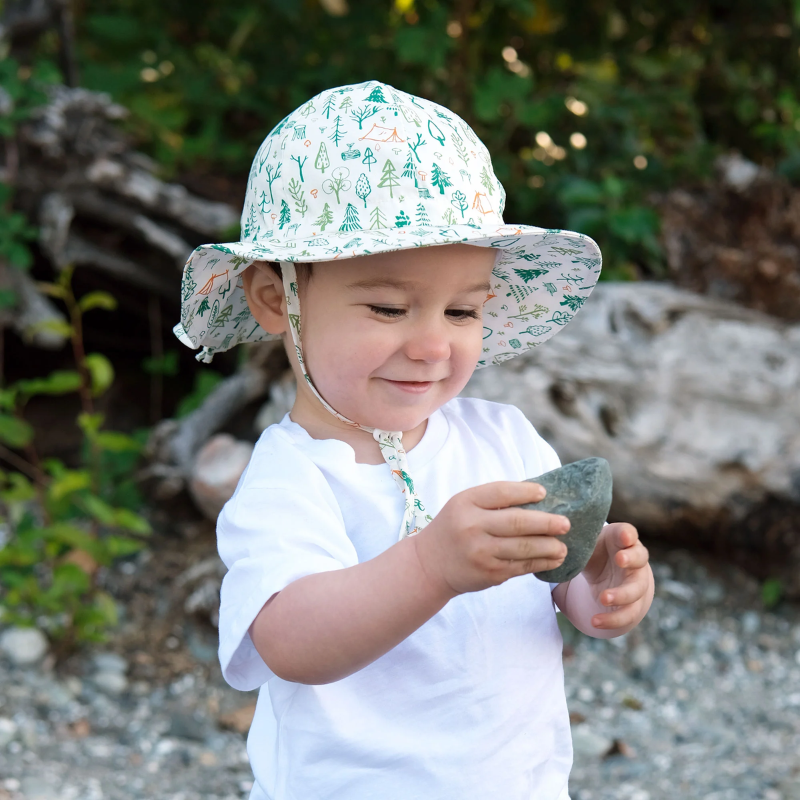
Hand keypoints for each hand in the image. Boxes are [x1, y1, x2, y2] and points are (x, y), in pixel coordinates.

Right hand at [413, 482, 569, 596]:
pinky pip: (521, 567)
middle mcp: (472, 526)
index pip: (502, 492)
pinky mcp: (489, 573)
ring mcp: (481, 552)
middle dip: (546, 523)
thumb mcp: (464, 505)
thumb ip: (493, 500)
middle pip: (518, 522)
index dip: (526, 492)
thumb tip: (538, 496)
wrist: (429, 565)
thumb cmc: (454, 528)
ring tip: (564, 546)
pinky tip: (553, 559)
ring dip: (549, 547)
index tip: (544, 493)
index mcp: (466, 503)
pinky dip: (541, 563)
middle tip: (566, 523)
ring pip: (524, 548)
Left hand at [580, 522, 651, 629]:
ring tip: (603, 598)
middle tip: (619, 559)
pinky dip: (613, 619)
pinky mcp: (633, 604)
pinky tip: (595, 621)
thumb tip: (559, 537)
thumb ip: (581, 539)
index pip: (629, 533)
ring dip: (622, 594)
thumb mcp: (590, 540)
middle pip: (640, 559)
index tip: (623, 537)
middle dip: (631, 559)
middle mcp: (636, 560)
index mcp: (623, 540)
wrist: (606, 568)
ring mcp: (637, 582)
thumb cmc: (597, 548)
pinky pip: (628, 614)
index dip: (627, 534)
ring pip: (637, 590)